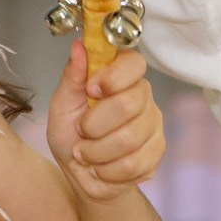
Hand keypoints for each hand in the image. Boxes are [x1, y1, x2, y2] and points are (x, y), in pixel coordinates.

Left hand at [46, 42, 165, 202]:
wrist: (82, 175)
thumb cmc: (71, 135)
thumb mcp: (62, 105)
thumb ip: (72, 77)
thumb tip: (78, 46)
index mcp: (121, 76)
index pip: (134, 63)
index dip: (112, 78)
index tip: (91, 90)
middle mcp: (143, 95)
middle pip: (128, 105)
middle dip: (94, 125)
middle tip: (81, 131)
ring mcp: (154, 124)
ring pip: (129, 140)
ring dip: (96, 152)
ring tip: (86, 152)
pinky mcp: (157, 152)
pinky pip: (133, 164)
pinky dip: (107, 170)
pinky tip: (101, 167)